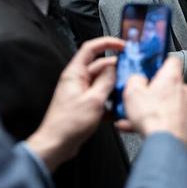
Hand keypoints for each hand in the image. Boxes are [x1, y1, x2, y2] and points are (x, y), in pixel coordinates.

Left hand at [27, 36, 124, 171]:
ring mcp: (81, 92)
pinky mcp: (84, 104)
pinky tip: (117, 109)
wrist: (56, 145)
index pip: (91, 48)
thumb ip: (106, 81)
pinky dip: (110, 100)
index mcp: (75, 74)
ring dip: (114, 86)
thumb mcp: (94, 100)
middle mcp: (77, 80)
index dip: (108, 43)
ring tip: (124, 92)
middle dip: (116, 69)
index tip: (122, 46)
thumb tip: (115, 69)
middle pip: (101, 66)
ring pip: (103, 82)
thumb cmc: (68, 125)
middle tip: (130, 72)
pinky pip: (101, 96)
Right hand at [117, 57, 186, 144]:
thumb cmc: (154, 118)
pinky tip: (133, 126)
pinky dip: (150, 119)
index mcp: (172, 77)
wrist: (165, 142)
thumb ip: (134, 79)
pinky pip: (163, 115)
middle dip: (148, 89)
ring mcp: (182, 105)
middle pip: (164, 82)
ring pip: (162, 101)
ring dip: (146, 107)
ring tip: (129, 115)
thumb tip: (136, 77)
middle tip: (136, 93)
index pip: (171, 59)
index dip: (159, 60)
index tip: (149, 64)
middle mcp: (181, 89)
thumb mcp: (132, 91)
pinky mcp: (180, 120)